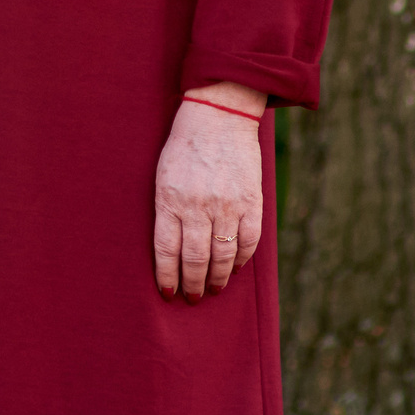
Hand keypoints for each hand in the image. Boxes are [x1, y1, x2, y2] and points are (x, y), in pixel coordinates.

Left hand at [152, 83, 265, 301]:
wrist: (219, 117)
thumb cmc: (184, 147)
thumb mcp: (163, 175)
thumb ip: (167, 210)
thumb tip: (171, 249)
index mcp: (170, 199)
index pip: (166, 249)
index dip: (167, 276)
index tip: (168, 293)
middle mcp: (197, 206)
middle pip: (195, 259)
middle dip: (192, 284)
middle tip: (192, 297)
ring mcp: (226, 206)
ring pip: (222, 256)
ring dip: (216, 278)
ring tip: (212, 289)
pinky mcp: (251, 203)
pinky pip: (247, 242)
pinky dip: (240, 260)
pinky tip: (233, 268)